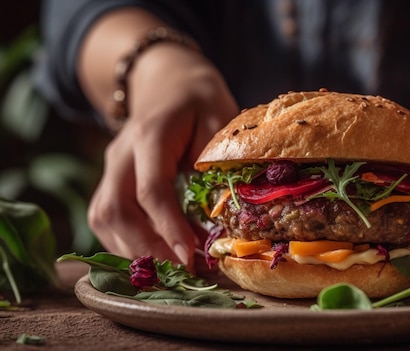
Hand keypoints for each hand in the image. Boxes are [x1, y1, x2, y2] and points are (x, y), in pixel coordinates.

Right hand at [87, 44, 238, 266]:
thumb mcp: (220, 116)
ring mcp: (110, 168)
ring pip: (104, 218)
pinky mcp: (109, 182)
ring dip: (135, 249)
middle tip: (181, 272)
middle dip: (146, 247)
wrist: (165, 83)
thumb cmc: (199, 101)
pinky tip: (158, 253)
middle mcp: (121, 154)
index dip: (168, 225)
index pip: (150, 188)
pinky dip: (128, 242)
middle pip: (115, 209)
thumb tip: (221, 208)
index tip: (190, 255)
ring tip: (173, 268)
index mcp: (150, 135)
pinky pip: (107, 219)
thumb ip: (217, 158)